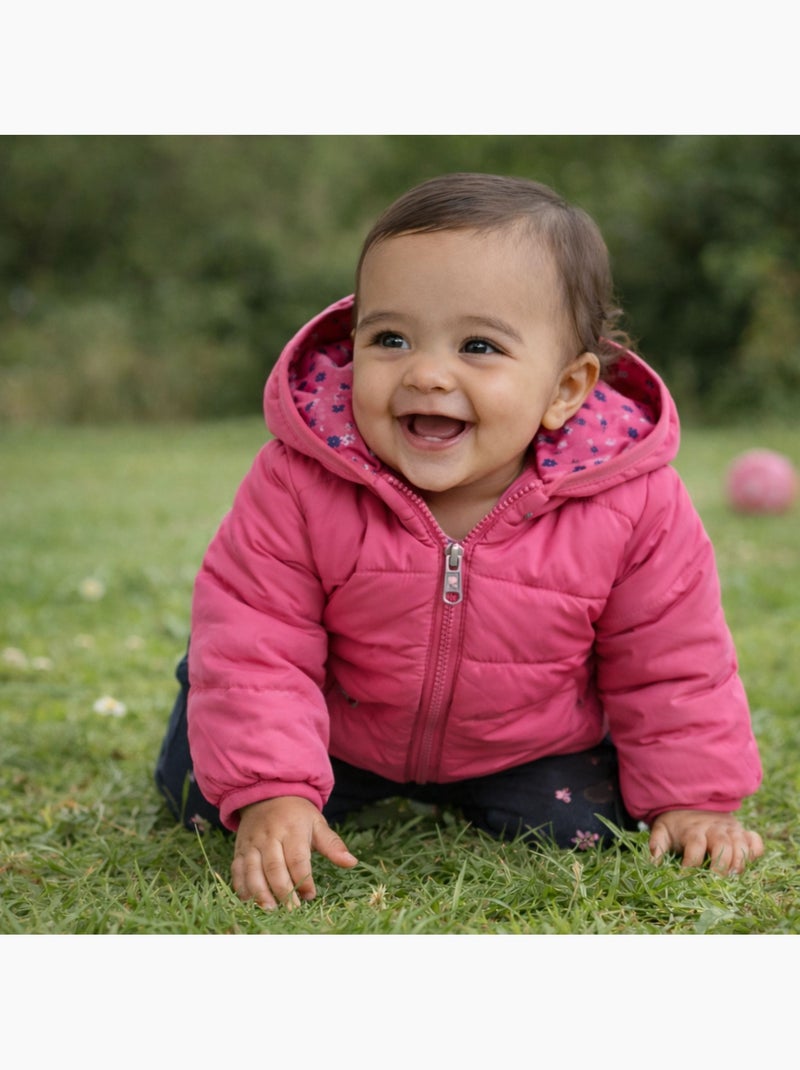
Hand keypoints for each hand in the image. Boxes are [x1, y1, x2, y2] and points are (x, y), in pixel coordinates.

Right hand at [231, 795, 357, 909]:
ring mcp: (251, 843)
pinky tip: (249, 902)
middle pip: (273, 866)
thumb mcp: (317, 823)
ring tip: (270, 909)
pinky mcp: (239, 849)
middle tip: (292, 910)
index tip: (311, 895)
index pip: (297, 858)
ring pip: (252, 870)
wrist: (267, 794)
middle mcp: (269, 836)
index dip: (303, 879)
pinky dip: (241, 887)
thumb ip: (332, 844)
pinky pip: (237, 870)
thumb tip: (352, 862)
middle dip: (282, 890)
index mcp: (292, 829)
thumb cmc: (296, 814)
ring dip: (259, 892)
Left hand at [649, 809, 763, 874]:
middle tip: (718, 881)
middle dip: (721, 864)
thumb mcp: (662, 830)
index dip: (692, 863)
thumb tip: (653, 862)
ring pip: (740, 844)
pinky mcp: (742, 832)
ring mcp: (730, 830)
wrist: (693, 803)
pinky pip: (754, 840)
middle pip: (722, 844)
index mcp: (693, 830)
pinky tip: (749, 862)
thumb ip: (657, 844)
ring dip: (739, 861)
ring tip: (734, 876)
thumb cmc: (677, 824)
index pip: (695, 845)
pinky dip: (755, 851)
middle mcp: (714, 829)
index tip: (686, 878)